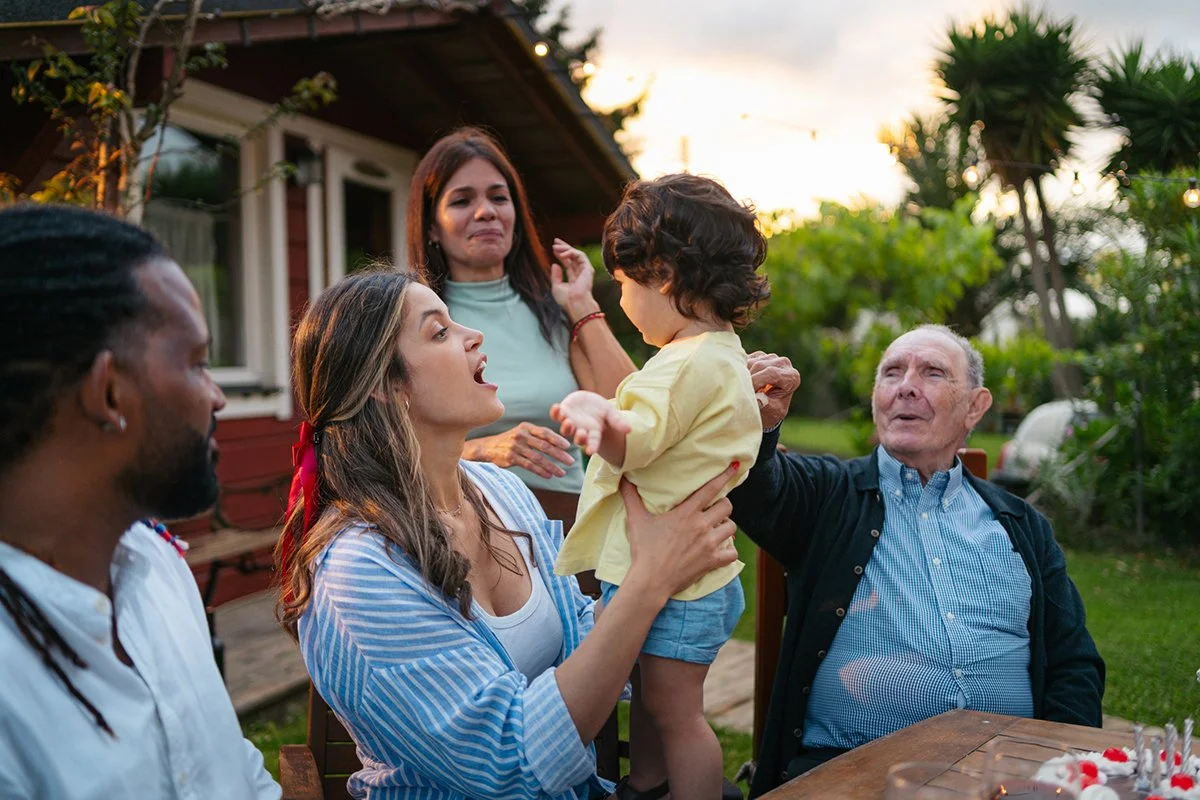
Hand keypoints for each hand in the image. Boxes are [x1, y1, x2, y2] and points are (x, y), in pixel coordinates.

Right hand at [465, 422, 574, 478]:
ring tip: (562, 473)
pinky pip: (529, 466)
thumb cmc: (509, 441)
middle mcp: (521, 435)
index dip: (558, 439)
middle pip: (544, 446)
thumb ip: (536, 436)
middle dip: (559, 455)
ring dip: (552, 466)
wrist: (487, 448)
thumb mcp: (521, 433)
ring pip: (538, 458)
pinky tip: (549, 476)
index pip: (545, 432)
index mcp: (526, 427)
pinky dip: (540, 471)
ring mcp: (515, 447)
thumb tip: (558, 444)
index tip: (568, 446)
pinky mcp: (511, 458)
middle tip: (570, 461)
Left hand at [550, 239, 600, 321]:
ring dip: (566, 248)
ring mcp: (585, 271)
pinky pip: (580, 256)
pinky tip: (562, 253)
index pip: (568, 263)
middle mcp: (580, 274)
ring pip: (576, 254)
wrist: (575, 303)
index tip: (553, 249)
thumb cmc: (566, 299)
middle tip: (555, 242)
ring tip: (556, 246)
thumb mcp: (556, 286)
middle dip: (564, 248)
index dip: (561, 255)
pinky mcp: (588, 268)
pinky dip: (571, 252)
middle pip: (572, 257)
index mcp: (574, 279)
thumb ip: (555, 276)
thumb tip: (555, 264)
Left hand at [550, 390, 630, 455]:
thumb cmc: (600, 411)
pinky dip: (555, 412)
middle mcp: (580, 429)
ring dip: (566, 426)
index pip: (593, 442)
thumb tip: (630, 430)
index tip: (591, 451)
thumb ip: (618, 422)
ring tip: (568, 422)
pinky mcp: (562, 412)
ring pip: (566, 428)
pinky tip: (556, 407)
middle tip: (581, 434)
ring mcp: (570, 421)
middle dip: (579, 437)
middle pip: (578, 437)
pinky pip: (556, 414)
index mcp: (592, 432)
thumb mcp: (610, 414)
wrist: (588, 403)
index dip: (592, 446)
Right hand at [619, 466, 739, 601]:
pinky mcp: (712, 561)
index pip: (711, 489)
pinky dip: (729, 551)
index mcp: (686, 512)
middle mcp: (701, 526)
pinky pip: (732, 553)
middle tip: (714, 510)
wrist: (651, 580)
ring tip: (717, 528)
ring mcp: (709, 544)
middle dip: (723, 505)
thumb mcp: (636, 520)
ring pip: (732, 528)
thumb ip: (631, 497)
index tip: (735, 466)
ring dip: (726, 527)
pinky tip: (722, 550)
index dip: (724, 476)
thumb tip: (622, 478)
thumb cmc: (644, 549)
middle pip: (727, 506)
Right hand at [747, 351, 800, 429]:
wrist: (766, 410)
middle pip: (759, 365)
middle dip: (747, 379)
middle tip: (738, 392)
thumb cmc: (771, 412)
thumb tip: (755, 399)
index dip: (755, 381)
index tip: (745, 392)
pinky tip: (742, 382)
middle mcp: (784, 363)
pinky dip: (740, 371)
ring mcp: (771, 357)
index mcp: (792, 377)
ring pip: (750, 362)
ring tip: (740, 390)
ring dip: (742, 375)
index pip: (772, 373)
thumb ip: (765, 405)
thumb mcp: (772, 413)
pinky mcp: (759, 355)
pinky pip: (745, 359)